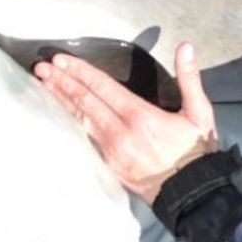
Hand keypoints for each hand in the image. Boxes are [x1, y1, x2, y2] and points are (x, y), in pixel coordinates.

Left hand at [35, 42, 216, 202]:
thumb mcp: (199, 112)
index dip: (80, 72)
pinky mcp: (108, 165)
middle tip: (41, 68)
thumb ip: (189, 77)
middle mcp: (120, 133)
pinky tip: (58, 113)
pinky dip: (69, 122)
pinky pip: (84, 138)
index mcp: (140, 116)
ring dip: (60, 100)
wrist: (192, 193)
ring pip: (79, 120)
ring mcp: (111, 151)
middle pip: (84, 102)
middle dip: (61, 82)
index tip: (61, 60)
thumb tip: (184, 47)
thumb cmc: (196, 151)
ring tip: (43, 85)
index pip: (102, 88)